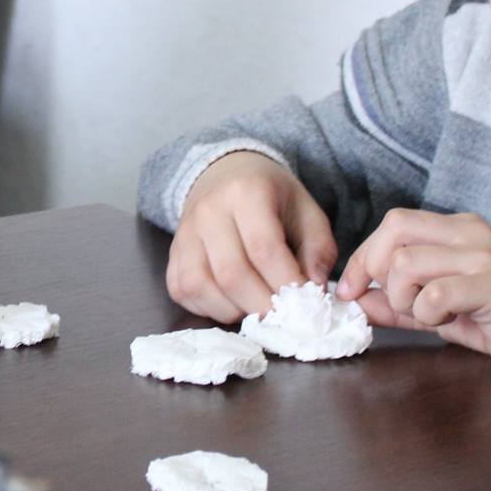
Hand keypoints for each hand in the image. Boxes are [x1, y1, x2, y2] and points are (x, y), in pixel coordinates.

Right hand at [165, 151, 334, 322]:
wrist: (225, 174)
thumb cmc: (271, 196)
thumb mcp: (306, 211)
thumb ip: (318, 250)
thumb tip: (314, 291)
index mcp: (246, 193)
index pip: (264, 248)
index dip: (286, 283)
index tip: (305, 303)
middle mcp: (208, 211)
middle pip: (231, 273)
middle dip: (262, 305)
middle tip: (283, 316)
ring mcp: (185, 233)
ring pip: (200, 286)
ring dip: (232, 310)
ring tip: (256, 309)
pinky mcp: (172, 254)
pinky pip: (182, 290)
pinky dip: (207, 308)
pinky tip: (231, 303)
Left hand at [334, 208, 490, 377]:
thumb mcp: (443, 310)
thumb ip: (399, 302)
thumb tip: (354, 299)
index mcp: (459, 229)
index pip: (393, 224)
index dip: (362, 256)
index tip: (348, 290)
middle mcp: (470, 231)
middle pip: (394, 232)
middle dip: (376, 272)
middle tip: (396, 305)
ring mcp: (483, 254)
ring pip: (406, 263)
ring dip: (405, 299)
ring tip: (432, 315)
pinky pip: (434, 292)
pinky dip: (427, 313)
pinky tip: (447, 321)